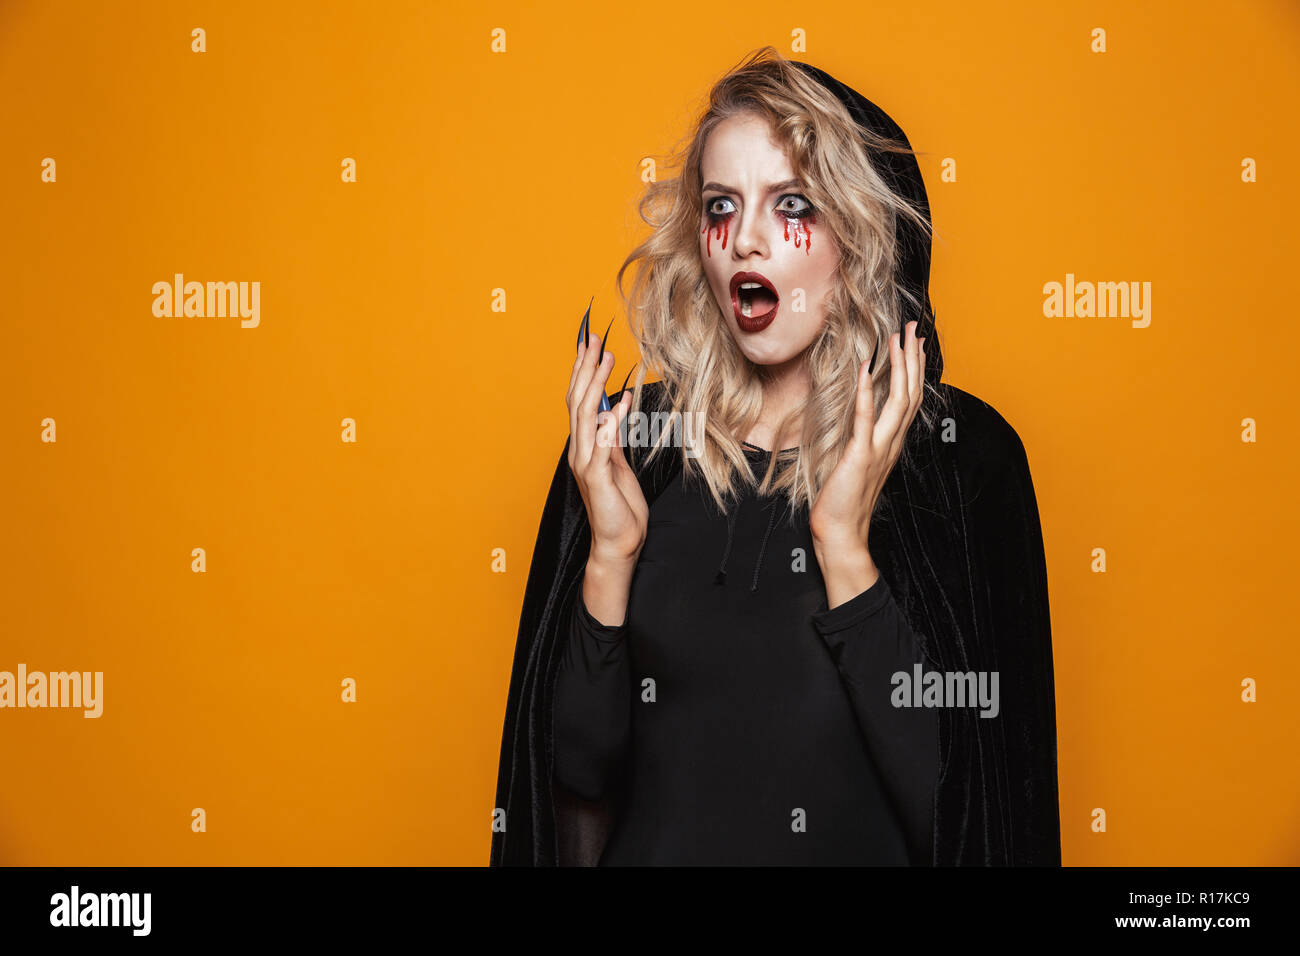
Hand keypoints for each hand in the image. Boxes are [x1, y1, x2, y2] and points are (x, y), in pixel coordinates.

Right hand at [566, 332, 648, 568]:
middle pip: (578, 402)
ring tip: (606, 359)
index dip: (583, 372)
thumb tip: (615, 407)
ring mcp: (586, 464)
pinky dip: (612, 420)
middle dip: (586, 368)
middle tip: (595, 340)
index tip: (590, 345)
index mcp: (584, 446)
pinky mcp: (597, 477)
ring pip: (586, 416)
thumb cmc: (619, 506)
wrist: (618, 542)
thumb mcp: (617, 464)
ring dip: (596, 384)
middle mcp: (580, 451)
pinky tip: (622, 401)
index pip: (580, 401)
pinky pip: (604, 443)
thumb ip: (612, 437)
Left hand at [809, 320, 926, 602]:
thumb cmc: (845, 500)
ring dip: (898, 367)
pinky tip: (867, 369)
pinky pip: (866, 419)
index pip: (909, 399)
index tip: (915, 343)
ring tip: (897, 339)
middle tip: (913, 328)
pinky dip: (868, 393)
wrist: (842, 532)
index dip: (914, 369)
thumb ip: (864, 439)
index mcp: (891, 443)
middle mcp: (891, 443)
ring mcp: (879, 448)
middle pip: (910, 393)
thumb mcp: (858, 462)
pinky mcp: (860, 455)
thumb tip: (861, 418)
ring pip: (897, 401)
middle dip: (912, 358)